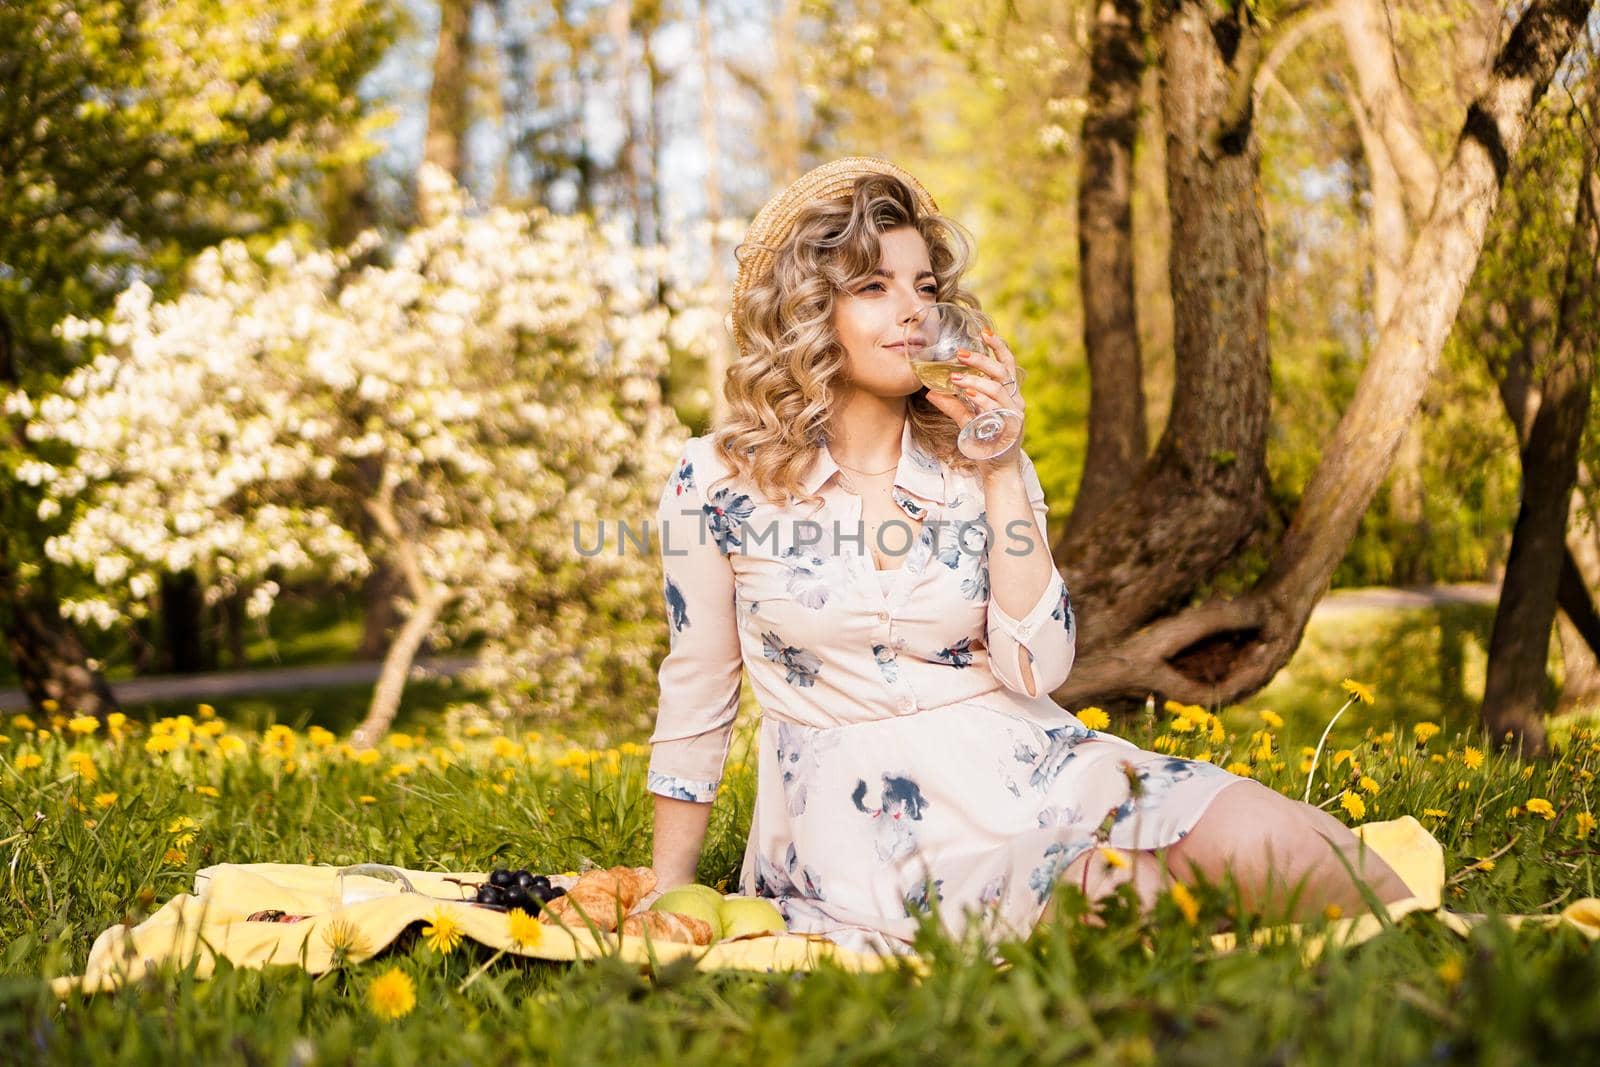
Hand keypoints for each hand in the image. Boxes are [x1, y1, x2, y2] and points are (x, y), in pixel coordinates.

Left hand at [925, 326, 1026, 473]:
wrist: (999, 470)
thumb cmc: (986, 442)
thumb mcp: (967, 420)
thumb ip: (953, 405)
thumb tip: (931, 392)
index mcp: (1009, 393)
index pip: (1007, 364)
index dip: (998, 346)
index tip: (984, 332)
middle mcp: (1015, 400)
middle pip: (1002, 371)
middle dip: (982, 360)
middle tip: (960, 354)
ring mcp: (1014, 414)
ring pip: (997, 389)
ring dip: (975, 381)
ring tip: (955, 379)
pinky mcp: (1010, 427)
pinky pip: (996, 409)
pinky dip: (982, 400)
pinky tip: (968, 395)